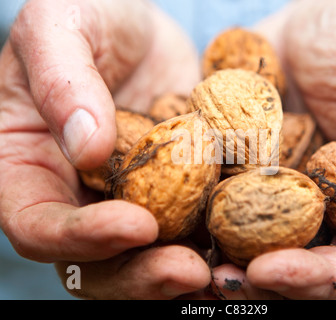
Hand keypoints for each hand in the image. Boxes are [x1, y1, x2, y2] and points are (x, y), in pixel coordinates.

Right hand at [0, 0, 209, 298]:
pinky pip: (187, 229)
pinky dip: (212, 246)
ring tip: (222, 272)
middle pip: (95, 262)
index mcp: (28, 167)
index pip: (37, 225)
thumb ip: (61, 81)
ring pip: (144, 258)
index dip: (79, 238)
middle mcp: (75, 196)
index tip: (136, 225)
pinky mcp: (170, 192)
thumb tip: (85, 148)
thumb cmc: (88, 15)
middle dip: (140, 272)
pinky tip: (245, 248)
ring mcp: (125, 199)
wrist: (138, 25)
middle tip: (189, 270)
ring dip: (178, 273)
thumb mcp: (60, 26)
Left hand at [189, 0, 335, 299]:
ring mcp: (276, 194)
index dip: (318, 279)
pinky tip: (165, 223)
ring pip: (251, 246)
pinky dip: (193, 220)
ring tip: (181, 265)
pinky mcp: (238, 173)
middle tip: (216, 281)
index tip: (270, 271)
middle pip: (296, 268)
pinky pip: (215, 203)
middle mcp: (321, 210)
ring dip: (219, 262)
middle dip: (258, 283)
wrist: (313, 21)